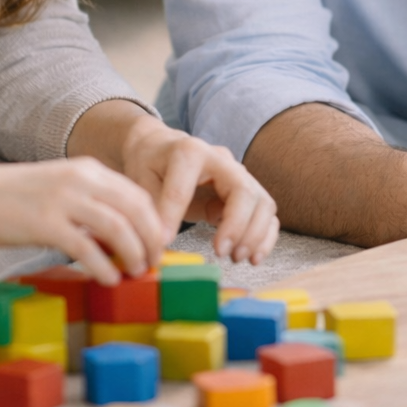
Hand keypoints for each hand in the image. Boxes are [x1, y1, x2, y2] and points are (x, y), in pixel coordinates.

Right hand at [0, 157, 167, 285]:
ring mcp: (64, 200)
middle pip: (135, 209)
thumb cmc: (16, 196)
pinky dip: (104, 266)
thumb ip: (90, 202)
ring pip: (117, 227)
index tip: (157, 244)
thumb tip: (121, 235)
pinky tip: (109, 280)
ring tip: (136, 273)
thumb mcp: (61, 187)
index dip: (153, 222)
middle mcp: (81, 180)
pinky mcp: (46, 224)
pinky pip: (87, 248)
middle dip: (151, 239)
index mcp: (88, 169)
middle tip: (154, 262)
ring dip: (133, 253)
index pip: (137, 194)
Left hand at [119, 115, 278, 264]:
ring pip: (262, 202)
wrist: (163, 148)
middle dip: (236, 226)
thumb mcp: (140, 179)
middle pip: (243, 190)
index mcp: (189, 152)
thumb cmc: (151, 163)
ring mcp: (238, 174)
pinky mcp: (246, 191)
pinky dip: (265, 236)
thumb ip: (151, 208)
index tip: (163, 242)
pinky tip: (253, 257)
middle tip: (220, 253)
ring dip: (254, 234)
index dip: (173, 216)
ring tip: (236, 258)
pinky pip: (266, 213)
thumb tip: (159, 244)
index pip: (184, 188)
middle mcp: (221, 159)